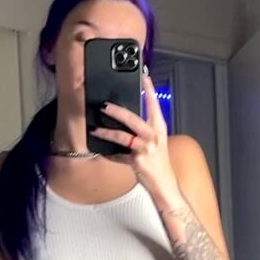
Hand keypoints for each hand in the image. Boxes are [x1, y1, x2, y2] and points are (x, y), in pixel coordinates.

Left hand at [91, 71, 178, 200]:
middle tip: (104, 105)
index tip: (144, 76)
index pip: (154, 104)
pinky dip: (110, 155)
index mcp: (159, 128)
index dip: (149, 89)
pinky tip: (103, 152)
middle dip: (117, 111)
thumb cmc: (158, 162)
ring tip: (95, 129)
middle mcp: (154, 136)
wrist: (164, 184)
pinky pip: (119, 156)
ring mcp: (146, 149)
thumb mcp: (155, 142)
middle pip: (132, 119)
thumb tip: (124, 120)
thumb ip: (142, 131)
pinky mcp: (138, 161)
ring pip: (122, 137)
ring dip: (107, 133)